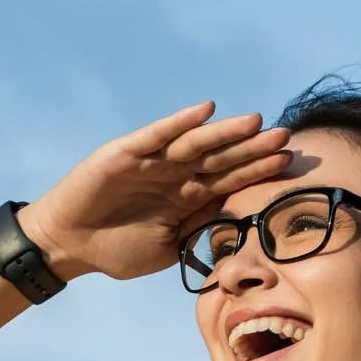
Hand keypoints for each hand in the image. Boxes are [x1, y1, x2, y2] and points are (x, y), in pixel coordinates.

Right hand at [15, 102, 290, 282]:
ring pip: (196, 143)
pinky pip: (158, 136)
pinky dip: (180, 123)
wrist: (70, 245)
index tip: (291, 164)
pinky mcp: (126, 154)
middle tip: (286, 137)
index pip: (230, 180)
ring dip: (226, 133)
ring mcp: (152, 161)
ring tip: (256, 122)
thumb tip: (238, 223)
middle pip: (221, 158)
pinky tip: (206, 111)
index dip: (259, 171)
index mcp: (187, 197)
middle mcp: (174, 174)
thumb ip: (198, 230)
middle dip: (253, 148)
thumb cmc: (116, 250)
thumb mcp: (168, 247)